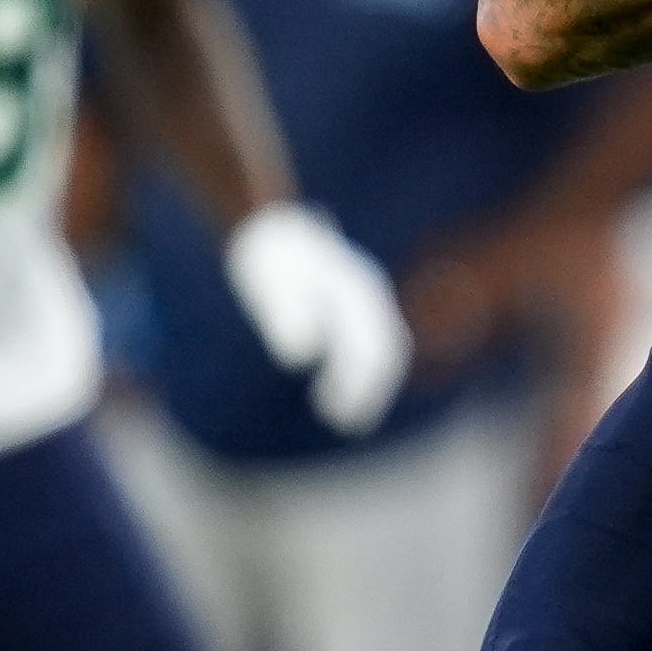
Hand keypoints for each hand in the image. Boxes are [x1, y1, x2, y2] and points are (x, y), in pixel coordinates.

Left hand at [226, 202, 409, 436]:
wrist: (267, 226)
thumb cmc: (269, 259)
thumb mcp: (271, 284)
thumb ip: (285, 315)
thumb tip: (298, 354)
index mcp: (356, 290)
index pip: (372, 347)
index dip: (360, 386)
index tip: (344, 417)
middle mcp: (367, 293)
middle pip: (384, 348)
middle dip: (370, 389)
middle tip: (351, 424)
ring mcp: (361, 297)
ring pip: (378, 345)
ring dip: (365, 382)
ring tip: (343, 415)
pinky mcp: (349, 304)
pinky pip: (365, 342)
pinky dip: (356, 370)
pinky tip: (334, 389)